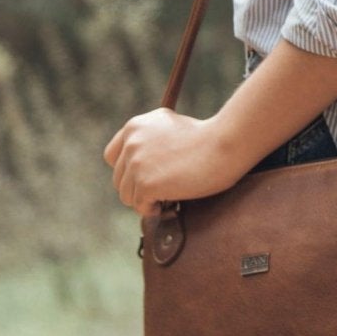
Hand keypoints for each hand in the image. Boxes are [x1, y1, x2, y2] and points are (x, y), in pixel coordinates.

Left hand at [102, 109, 244, 215]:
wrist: (223, 143)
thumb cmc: (207, 137)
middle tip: (160, 194)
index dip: (126, 171)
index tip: (142, 178)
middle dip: (138, 189)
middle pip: (119, 180)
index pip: (112, 156)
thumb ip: (151, 140)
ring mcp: (136, 163)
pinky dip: (153, 210)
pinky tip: (168, 205)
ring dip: (145, 201)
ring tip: (165, 200)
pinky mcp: (145, 183)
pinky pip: (140, 206)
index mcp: (135, 126)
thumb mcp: (171, 126)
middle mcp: (131, 142)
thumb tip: (142, 167)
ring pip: (127, 196)